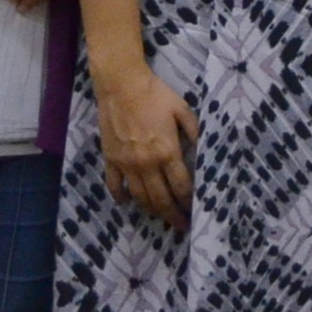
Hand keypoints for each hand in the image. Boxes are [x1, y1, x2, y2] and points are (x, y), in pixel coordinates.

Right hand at [95, 67, 197, 230]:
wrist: (121, 85)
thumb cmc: (154, 94)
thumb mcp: (182, 109)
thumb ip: (194, 130)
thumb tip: (201, 148)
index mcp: (167, 152)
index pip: (180, 186)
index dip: (188, 201)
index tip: (193, 209)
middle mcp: (147, 163)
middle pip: (161, 198)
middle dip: (172, 214)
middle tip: (180, 225)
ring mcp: (126, 164)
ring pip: (139, 196)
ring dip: (150, 210)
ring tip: (159, 217)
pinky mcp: (110, 159)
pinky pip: (114, 185)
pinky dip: (120, 197)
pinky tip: (127, 203)